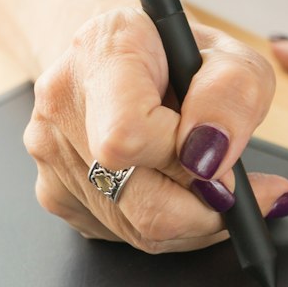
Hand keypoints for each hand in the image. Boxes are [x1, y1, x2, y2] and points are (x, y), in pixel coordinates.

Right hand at [27, 9, 287, 250]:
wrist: (120, 54)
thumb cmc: (177, 51)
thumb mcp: (229, 54)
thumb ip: (232, 97)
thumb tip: (211, 162)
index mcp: (101, 52)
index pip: (128, 137)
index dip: (186, 160)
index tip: (220, 158)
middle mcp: (62, 105)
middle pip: (142, 202)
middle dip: (207, 206)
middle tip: (236, 185)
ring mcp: (51, 156)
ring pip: (138, 230)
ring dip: (193, 220)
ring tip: (214, 185)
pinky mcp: (57, 194)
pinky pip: (123, 235)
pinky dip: (166, 226)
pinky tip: (176, 189)